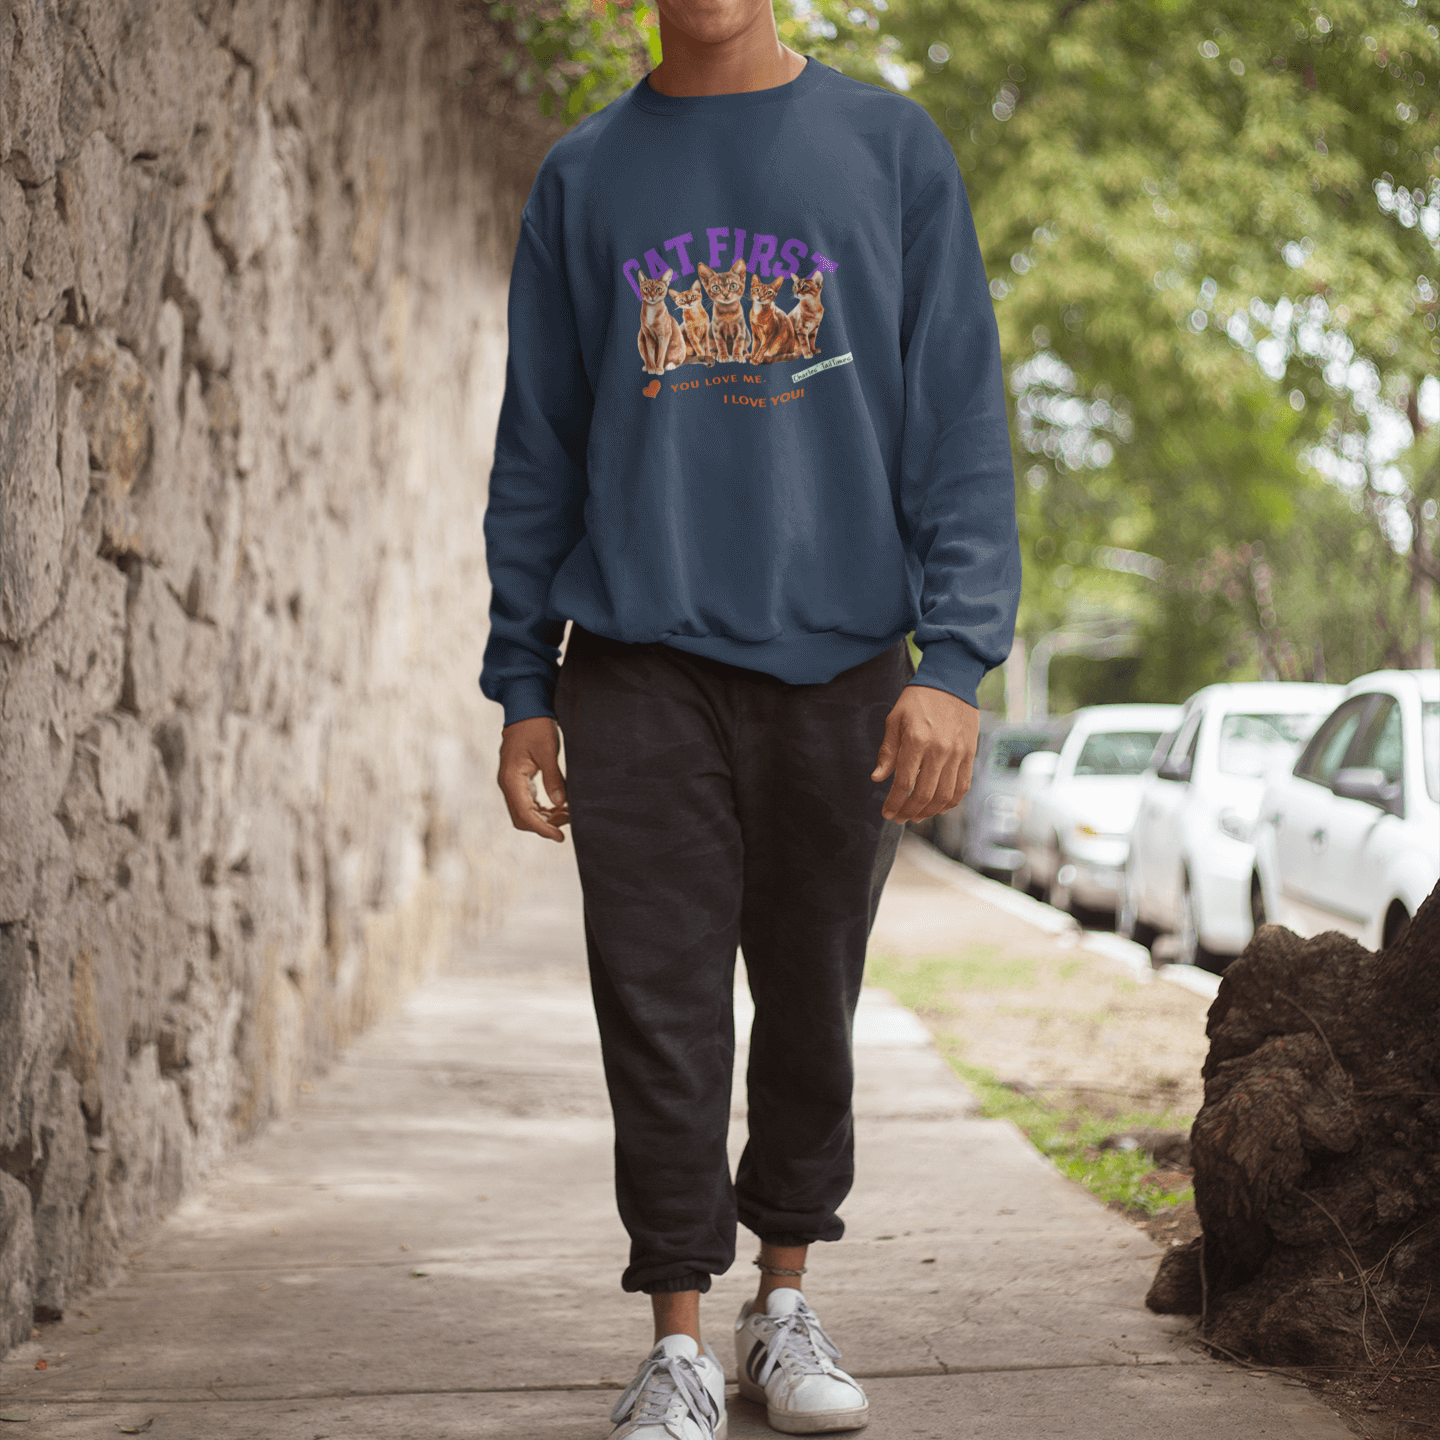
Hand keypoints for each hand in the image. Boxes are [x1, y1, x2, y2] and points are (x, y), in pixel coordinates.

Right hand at [497, 716, 568, 841]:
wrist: (525, 710)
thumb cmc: (535, 727)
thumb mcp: (547, 751)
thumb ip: (554, 778)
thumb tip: (561, 803)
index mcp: (512, 779)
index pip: (525, 814)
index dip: (543, 829)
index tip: (560, 837)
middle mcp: (508, 784)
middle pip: (523, 818)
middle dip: (545, 824)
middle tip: (569, 820)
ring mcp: (512, 783)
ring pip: (526, 812)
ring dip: (545, 817)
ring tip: (568, 812)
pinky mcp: (519, 780)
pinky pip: (528, 802)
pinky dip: (543, 808)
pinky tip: (560, 805)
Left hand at [871, 686, 979, 822]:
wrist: (951, 682)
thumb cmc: (918, 700)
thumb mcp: (894, 720)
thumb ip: (887, 751)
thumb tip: (877, 778)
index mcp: (916, 740)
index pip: (903, 782)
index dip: (894, 802)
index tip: (886, 812)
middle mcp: (939, 750)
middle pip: (924, 794)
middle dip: (908, 811)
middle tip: (899, 818)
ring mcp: (957, 753)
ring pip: (944, 796)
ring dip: (929, 812)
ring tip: (916, 816)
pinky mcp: (970, 754)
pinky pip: (962, 786)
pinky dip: (950, 802)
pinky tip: (938, 807)